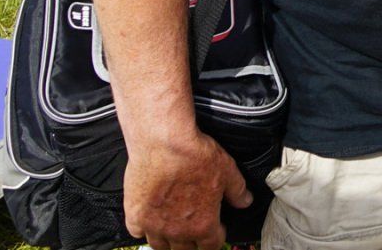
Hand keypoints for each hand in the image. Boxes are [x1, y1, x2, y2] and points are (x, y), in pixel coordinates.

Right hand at [122, 131, 252, 249]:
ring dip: (168, 240)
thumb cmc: (195, 155)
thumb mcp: (227, 170)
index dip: (216, 238)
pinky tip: (150, 218)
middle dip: (192, 243)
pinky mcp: (135, 215)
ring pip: (160, 246)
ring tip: (172, 228)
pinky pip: (137, 232)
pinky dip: (144, 229)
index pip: (211, 246)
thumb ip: (237, 191)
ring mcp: (153, 225)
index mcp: (202, 225)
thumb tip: (245, 201)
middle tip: (194, 230)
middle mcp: (177, 232)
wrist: (163, 142)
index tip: (216, 229)